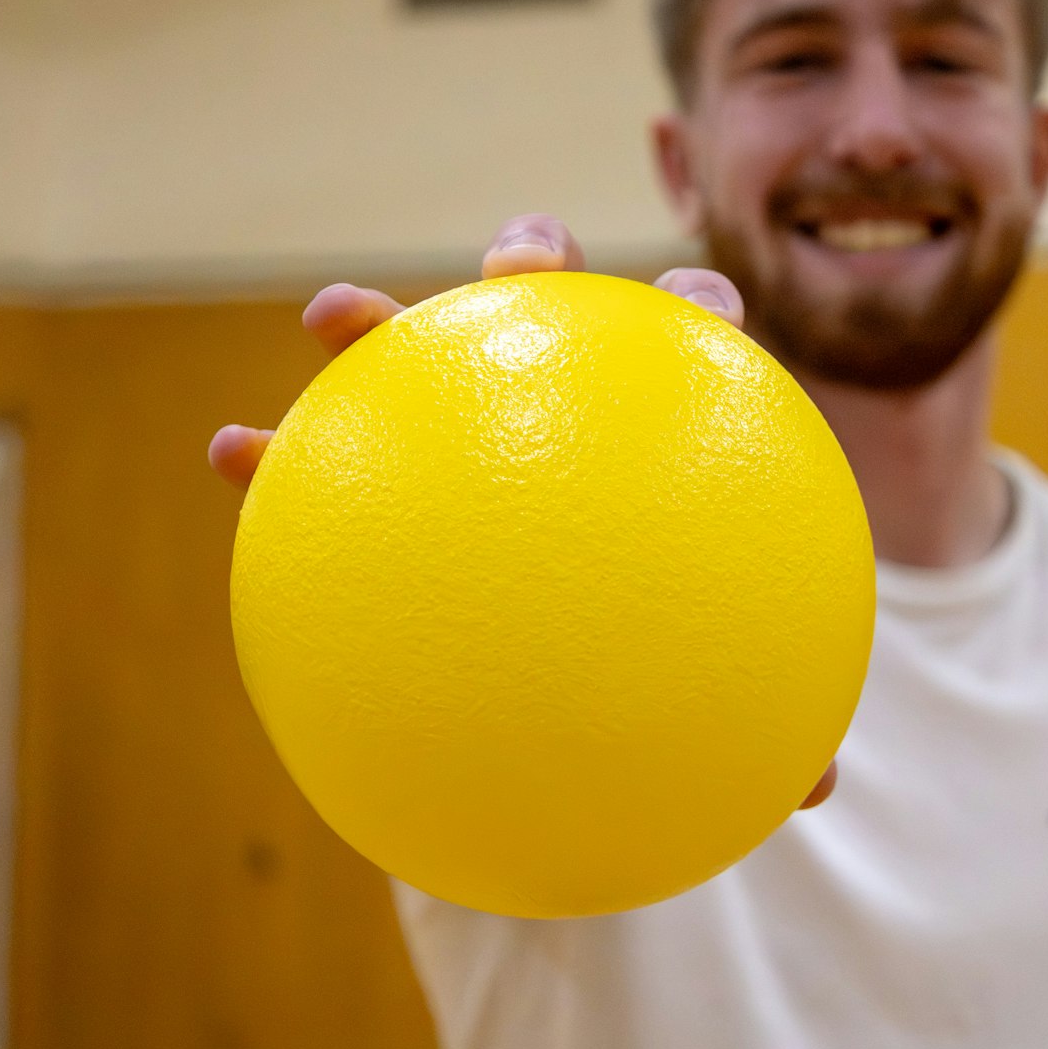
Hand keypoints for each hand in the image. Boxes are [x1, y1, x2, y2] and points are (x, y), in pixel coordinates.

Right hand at [207, 215, 838, 810]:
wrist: (547, 676)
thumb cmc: (648, 658)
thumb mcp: (707, 693)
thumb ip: (757, 720)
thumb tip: (816, 789)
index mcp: (650, 426)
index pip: (692, 339)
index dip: (701, 309)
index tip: (701, 311)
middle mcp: (554, 404)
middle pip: (551, 299)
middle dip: (533, 258)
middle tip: (520, 272)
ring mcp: (458, 429)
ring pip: (415, 347)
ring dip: (373, 318)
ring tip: (332, 315)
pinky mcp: (379, 477)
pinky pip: (317, 453)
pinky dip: (273, 450)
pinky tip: (231, 457)